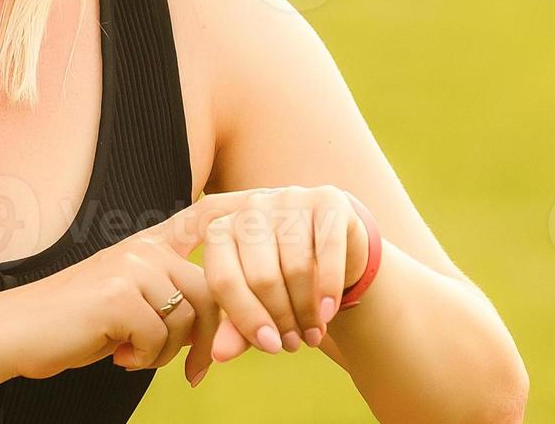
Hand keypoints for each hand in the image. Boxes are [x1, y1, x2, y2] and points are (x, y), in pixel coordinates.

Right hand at [0, 200, 223, 380]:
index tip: (266, 201)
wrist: (16, 332)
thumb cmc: (75, 325)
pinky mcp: (119, 296)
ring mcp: (131, 268)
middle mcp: (143, 249)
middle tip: (198, 374)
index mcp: (148, 245)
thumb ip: (170, 303)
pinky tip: (119, 356)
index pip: (203, 219)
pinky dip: (145, 358)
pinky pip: (160, 338)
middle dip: (211, 339)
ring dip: (169, 352)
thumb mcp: (129, 305)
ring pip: (188, 319)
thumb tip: (222, 330)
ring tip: (135, 357)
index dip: (237, 209)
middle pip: (210, 291)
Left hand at [189, 185, 369, 377]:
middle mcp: (251, 207)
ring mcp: (289, 199)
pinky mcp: (327, 200)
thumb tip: (219, 355)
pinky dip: (328, 289)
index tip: (268, 346)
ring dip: (305, 311)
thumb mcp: (257, 302)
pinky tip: (328, 314)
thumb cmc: (284, 279)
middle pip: (261, 277)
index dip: (245, 319)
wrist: (335, 249)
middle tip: (293, 345)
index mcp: (221, 230)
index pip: (223, 279)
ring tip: (312, 335)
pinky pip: (328, 251)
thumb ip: (236, 326)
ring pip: (295, 267)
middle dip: (280, 319)